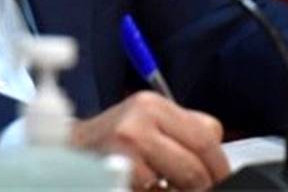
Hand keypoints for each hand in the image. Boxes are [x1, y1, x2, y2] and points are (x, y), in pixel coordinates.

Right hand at [71, 91, 229, 190]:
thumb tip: (217, 149)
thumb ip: (184, 128)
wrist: (66, 152)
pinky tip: (145, 188)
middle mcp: (139, 120)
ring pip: (182, 183)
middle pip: (196, 164)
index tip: (221, 179)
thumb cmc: (110, 143)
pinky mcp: (119, 171)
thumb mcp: (146, 122)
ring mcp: (127, 146)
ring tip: (166, 187)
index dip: (220, 166)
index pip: (206, 137)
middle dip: (204, 185)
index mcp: (152, 104)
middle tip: (199, 190)